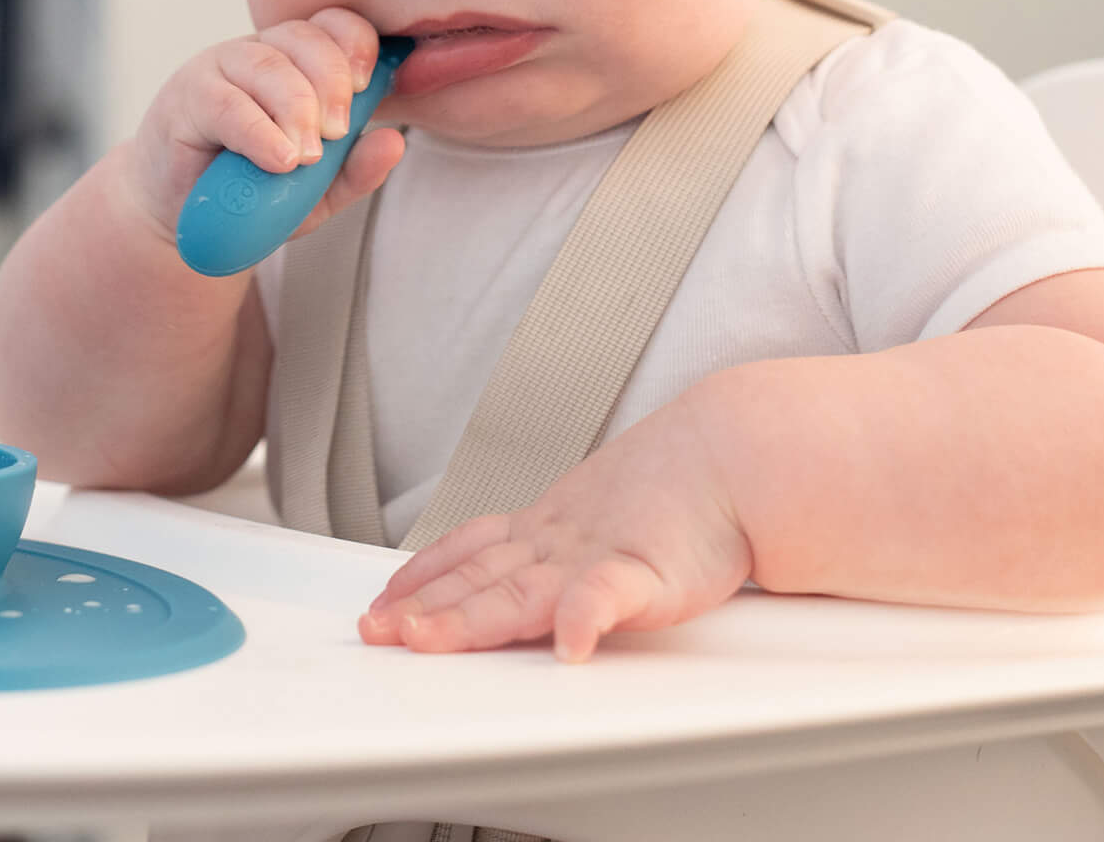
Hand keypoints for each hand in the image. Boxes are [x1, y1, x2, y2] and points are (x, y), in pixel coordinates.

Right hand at [129, 9, 406, 244]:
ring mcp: (220, 68)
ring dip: (297, 109)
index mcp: (296, 62)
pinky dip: (258, 131)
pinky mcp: (188, 97)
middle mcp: (260, 53)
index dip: (356, 44)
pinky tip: (278, 159)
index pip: (333, 25)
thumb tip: (394, 141)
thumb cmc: (252, 192)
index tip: (367, 86)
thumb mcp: (315, 190)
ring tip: (307, 157)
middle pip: (305, 39)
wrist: (185, 219)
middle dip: (331, 83)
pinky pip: (227, 103)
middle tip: (337, 134)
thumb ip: (355, 169)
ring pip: (269, 65)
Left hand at [357, 391, 753, 661]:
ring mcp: (594, 557)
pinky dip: (581, 620)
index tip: (382, 600)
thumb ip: (562, 553)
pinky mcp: (646, 574)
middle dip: (421, 607)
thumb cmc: (673, 494)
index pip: (469, 552)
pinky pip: (606, 598)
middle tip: (374, 630)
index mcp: (547, 530)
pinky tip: (566, 647)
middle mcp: (558, 543)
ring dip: (467, 617)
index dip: (421, 575)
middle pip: (477, 579)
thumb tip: (532, 585)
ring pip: (518, 591)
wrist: (729, 457)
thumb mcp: (600, 517)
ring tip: (423, 638)